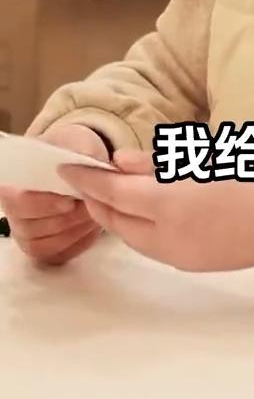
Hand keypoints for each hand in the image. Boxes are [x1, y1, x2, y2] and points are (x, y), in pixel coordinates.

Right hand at [0, 124, 108, 264]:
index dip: (42, 205)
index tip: (70, 201)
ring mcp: (27, 233)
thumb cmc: (74, 152)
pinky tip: (93, 228)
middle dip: (66, 220)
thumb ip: (81, 152)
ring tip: (95, 215)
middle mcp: (13, 212)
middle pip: (30, 229)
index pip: (16, 202)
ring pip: (45, 246)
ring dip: (74, 232)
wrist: (81, 166)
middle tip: (91, 208)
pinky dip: (79, 243)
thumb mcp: (79, 143)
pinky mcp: (45, 249)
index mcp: (12, 184)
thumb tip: (86, 163)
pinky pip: (59, 256)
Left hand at [61, 150, 253, 271]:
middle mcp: (169, 235)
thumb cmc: (252, 180)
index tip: (68, 168)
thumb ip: (157, 164)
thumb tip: (119, 162)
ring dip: (115, 215)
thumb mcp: (204, 162)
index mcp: (172, 204)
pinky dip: (138, 228)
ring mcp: (178, 254)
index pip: (114, 193)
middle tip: (84, 180)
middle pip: (115, 220)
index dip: (88, 180)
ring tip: (111, 194)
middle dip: (96, 200)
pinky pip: (151, 245)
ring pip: (130, 236)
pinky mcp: (189, 263)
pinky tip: (143, 212)